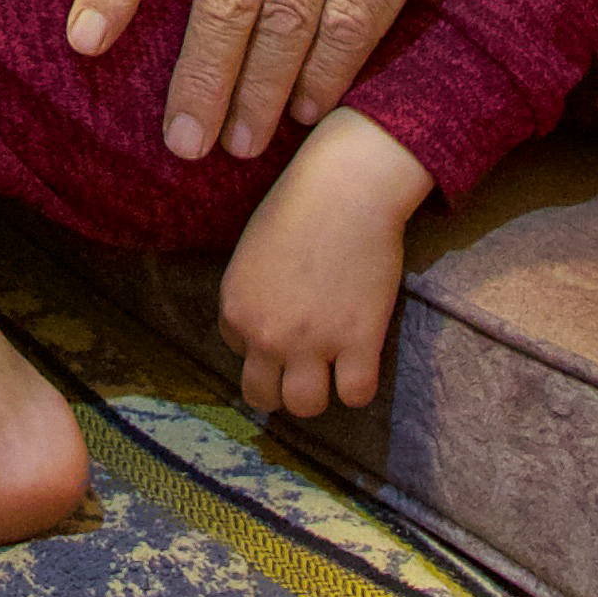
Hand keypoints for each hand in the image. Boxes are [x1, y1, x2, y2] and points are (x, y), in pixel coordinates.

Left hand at [210, 109, 434, 419]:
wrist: (346, 189)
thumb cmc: (299, 205)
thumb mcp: (253, 252)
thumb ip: (254, 294)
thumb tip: (268, 323)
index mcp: (235, 308)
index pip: (238, 351)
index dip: (263, 340)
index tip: (287, 317)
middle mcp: (266, 335)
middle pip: (262, 396)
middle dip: (280, 386)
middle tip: (304, 366)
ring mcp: (311, 344)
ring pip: (304, 406)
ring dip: (317, 393)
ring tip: (332, 370)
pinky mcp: (357, 344)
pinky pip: (354, 396)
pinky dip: (359, 386)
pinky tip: (362, 363)